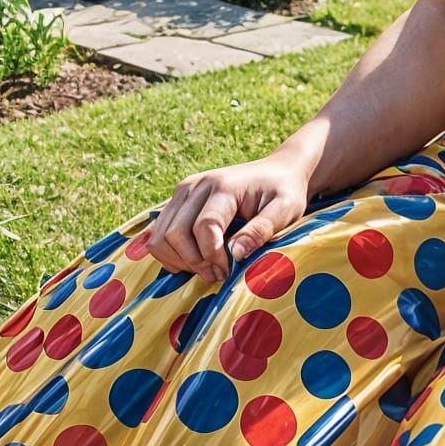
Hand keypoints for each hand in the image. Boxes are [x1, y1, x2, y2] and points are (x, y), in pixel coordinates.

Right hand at [146, 151, 312, 283]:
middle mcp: (197, 185)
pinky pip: (158, 234)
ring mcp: (184, 191)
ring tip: (208, 268)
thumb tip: (235, 254)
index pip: (205, 227)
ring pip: (160, 236)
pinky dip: (171, 254)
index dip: (213, 256)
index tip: (230, 270)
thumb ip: (262, 229)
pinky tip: (195, 260)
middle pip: (175, 233)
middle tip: (219, 274)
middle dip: (195, 262)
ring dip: (179, 260)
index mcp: (224, 186)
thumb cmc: (284, 191)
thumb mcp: (286, 209)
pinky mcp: (178, 200)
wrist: (277, 171)